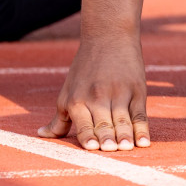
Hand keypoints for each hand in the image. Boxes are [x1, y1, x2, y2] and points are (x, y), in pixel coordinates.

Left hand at [40, 30, 149, 151]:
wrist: (108, 36)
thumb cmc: (84, 68)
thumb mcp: (68, 91)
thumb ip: (59, 118)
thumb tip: (41, 135)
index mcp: (78, 100)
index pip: (83, 125)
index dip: (88, 137)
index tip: (93, 149)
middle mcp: (97, 97)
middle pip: (103, 123)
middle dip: (107, 138)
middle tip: (111, 150)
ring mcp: (118, 94)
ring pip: (122, 120)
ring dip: (125, 135)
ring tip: (126, 147)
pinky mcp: (137, 91)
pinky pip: (140, 114)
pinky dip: (142, 129)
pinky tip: (143, 141)